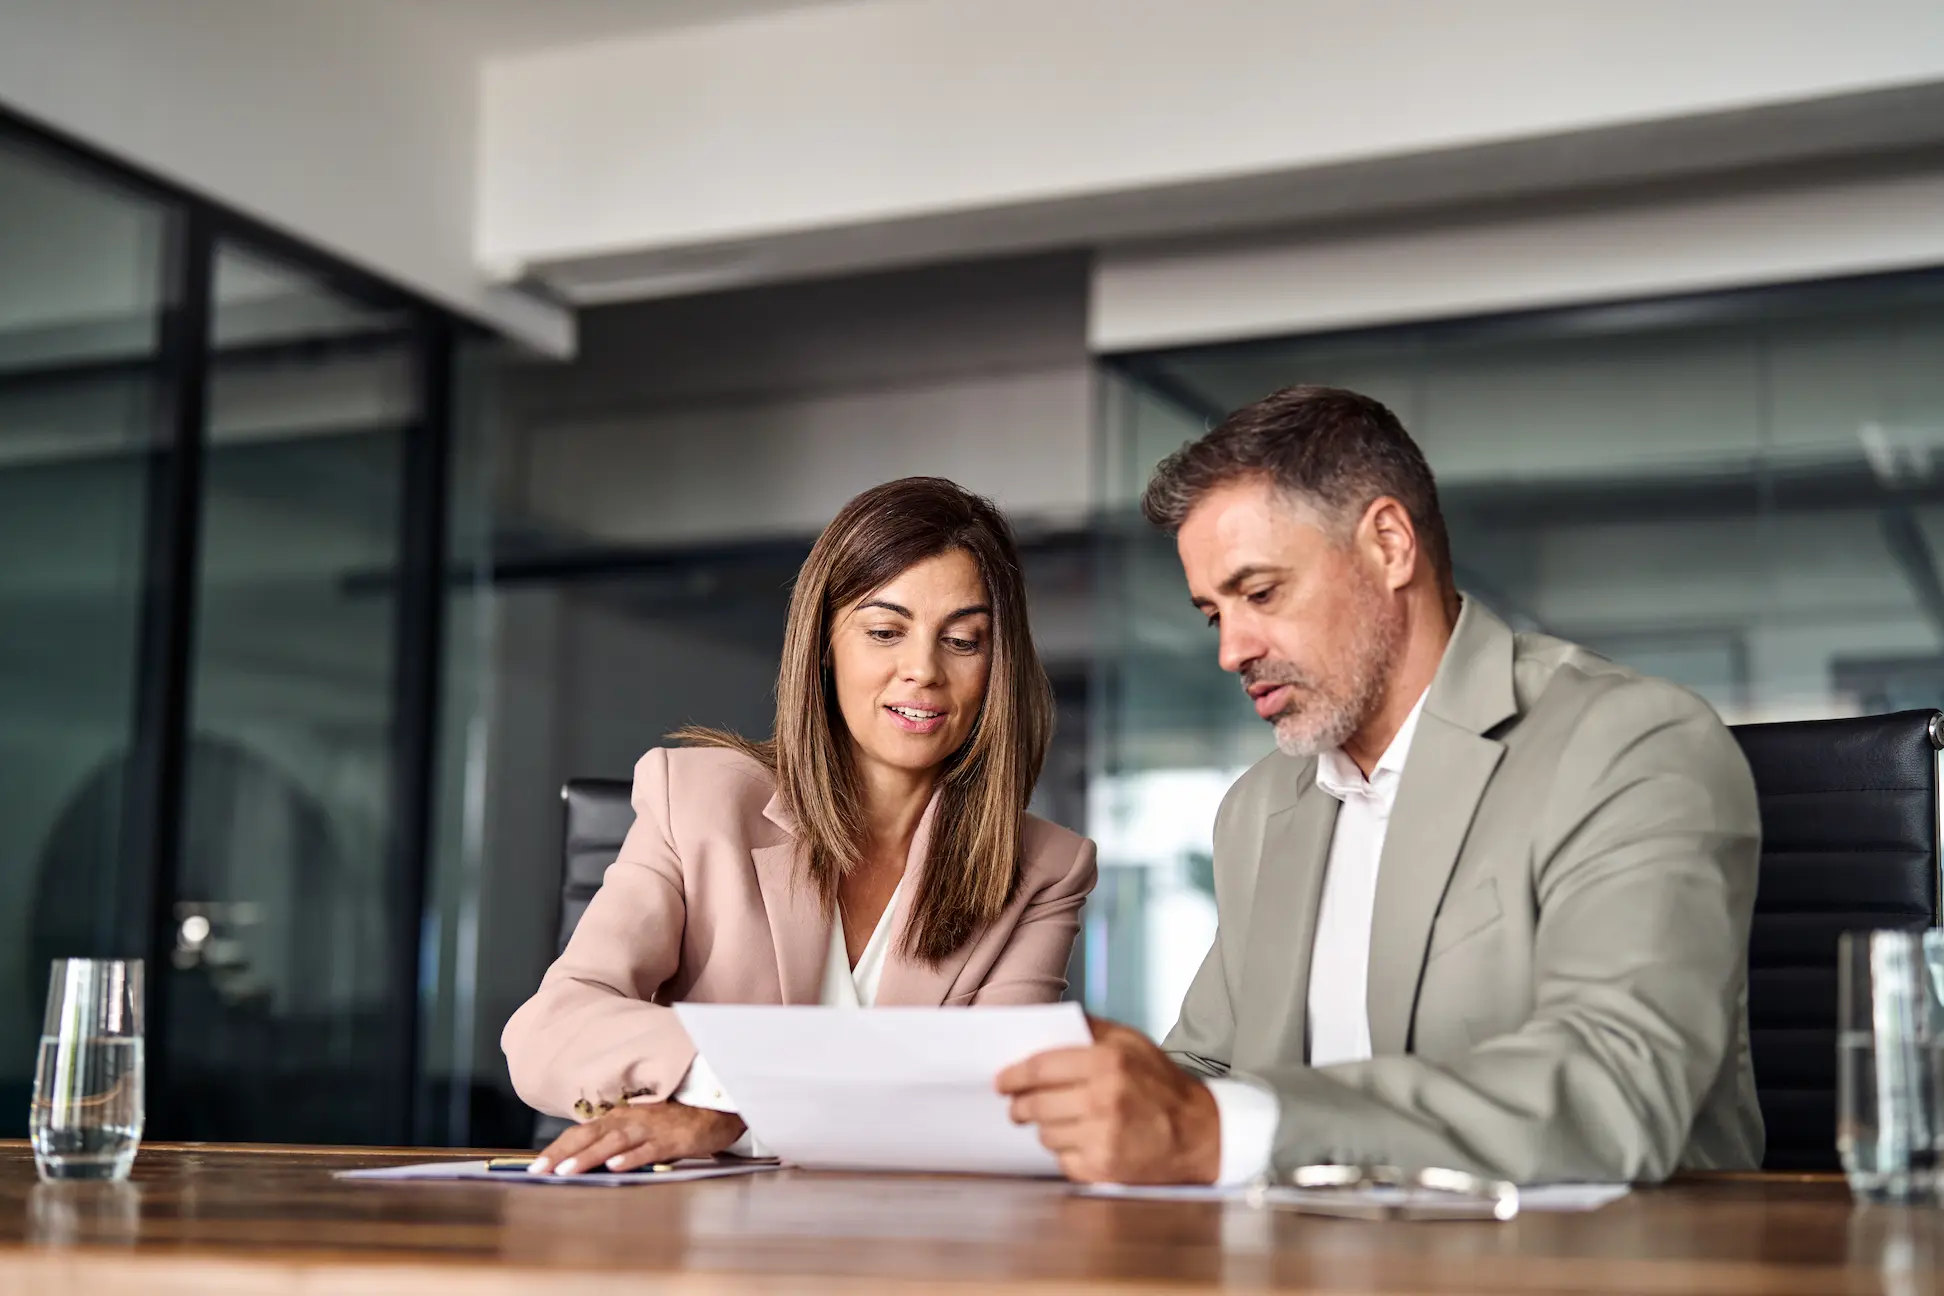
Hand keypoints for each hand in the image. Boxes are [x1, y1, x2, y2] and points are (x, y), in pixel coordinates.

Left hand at [531, 1101, 745, 1174]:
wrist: (717, 1108)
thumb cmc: (676, 1120)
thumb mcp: (641, 1126)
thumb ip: (617, 1139)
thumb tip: (588, 1158)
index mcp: (620, 1117)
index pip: (582, 1132)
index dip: (558, 1147)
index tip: (536, 1165)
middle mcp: (630, 1120)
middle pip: (590, 1135)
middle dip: (562, 1153)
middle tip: (539, 1170)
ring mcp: (650, 1128)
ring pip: (614, 1142)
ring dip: (589, 1156)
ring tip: (567, 1171)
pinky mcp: (672, 1139)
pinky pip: (648, 1149)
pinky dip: (631, 1157)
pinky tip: (616, 1166)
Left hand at [996, 1016, 1220, 1184]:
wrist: (1200, 1134)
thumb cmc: (1163, 1085)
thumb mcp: (1132, 1042)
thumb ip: (1090, 1029)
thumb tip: (1046, 1024)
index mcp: (1107, 1062)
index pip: (1040, 1068)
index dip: (1014, 1075)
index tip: (1002, 1080)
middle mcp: (1102, 1100)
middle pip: (1035, 1104)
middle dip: (1020, 1105)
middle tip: (1017, 1105)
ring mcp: (1102, 1137)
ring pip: (1044, 1133)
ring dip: (1045, 1127)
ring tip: (1061, 1120)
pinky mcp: (1103, 1168)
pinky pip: (1061, 1159)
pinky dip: (1065, 1151)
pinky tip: (1082, 1141)